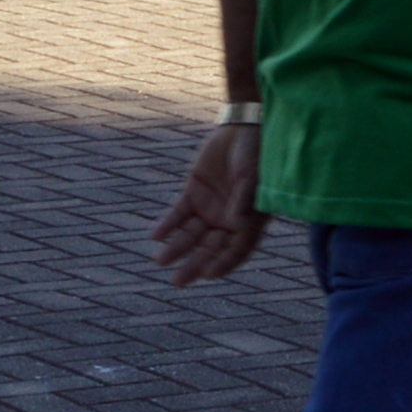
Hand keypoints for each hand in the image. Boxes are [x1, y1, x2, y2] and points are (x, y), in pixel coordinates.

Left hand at [148, 116, 269, 284]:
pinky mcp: (193, 194)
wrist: (241, 129)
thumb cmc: (256, 155)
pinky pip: (178, 215)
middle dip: (194, 265)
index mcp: (248, 222)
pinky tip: (155, 235)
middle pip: (210, 249)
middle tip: (177, 282)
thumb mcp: (252, 177)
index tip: (208, 275)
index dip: (223, 264)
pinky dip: (167, 226)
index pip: (236, 250)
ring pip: (191, 236)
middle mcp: (228, 221)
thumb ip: (244, 200)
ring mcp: (209, 209)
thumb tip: (235, 224)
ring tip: (159, 261)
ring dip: (176, 249)